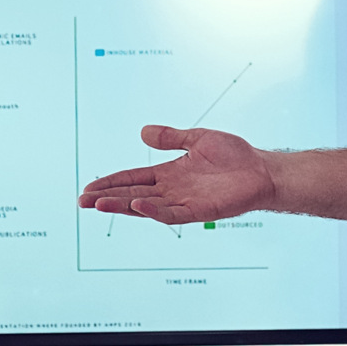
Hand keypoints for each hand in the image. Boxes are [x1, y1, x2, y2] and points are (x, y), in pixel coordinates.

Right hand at [78, 125, 274, 223]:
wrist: (263, 170)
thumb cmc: (235, 156)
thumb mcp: (197, 138)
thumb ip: (171, 138)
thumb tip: (143, 131)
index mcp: (169, 173)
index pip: (132, 178)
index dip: (110, 182)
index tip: (89, 187)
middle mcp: (172, 190)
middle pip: (131, 194)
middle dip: (106, 197)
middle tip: (82, 201)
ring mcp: (184, 202)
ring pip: (145, 206)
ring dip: (122, 205)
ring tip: (99, 204)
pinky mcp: (199, 211)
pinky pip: (172, 214)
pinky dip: (154, 211)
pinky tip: (137, 205)